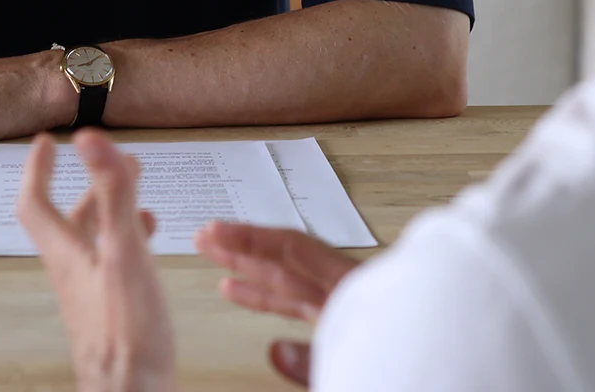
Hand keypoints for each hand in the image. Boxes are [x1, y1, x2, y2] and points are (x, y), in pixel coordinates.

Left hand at [20, 130, 175, 391]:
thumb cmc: (127, 336)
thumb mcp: (124, 253)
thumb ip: (112, 196)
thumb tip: (91, 143)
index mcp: (68, 255)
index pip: (36, 202)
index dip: (38, 169)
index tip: (46, 143)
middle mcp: (74, 273)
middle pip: (68, 220)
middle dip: (88, 184)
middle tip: (104, 160)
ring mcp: (91, 294)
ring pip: (93, 241)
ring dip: (110, 211)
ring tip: (134, 194)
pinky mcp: (111, 311)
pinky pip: (113, 264)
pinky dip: (129, 241)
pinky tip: (149, 245)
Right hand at [195, 221, 360, 385]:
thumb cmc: (389, 363)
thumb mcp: (353, 357)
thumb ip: (313, 359)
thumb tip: (275, 351)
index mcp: (353, 286)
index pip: (293, 250)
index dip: (252, 238)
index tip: (217, 232)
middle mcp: (346, 289)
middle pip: (286, 260)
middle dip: (242, 248)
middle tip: (205, 238)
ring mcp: (343, 305)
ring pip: (288, 281)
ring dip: (248, 269)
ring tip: (215, 259)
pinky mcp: (340, 324)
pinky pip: (297, 304)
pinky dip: (266, 297)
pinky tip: (239, 292)